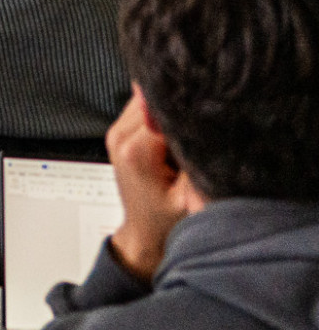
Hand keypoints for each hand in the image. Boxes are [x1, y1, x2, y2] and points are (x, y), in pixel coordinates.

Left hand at [105, 88, 201, 283]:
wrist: (144, 232)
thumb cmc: (165, 221)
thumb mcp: (191, 196)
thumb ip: (194, 159)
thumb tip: (206, 123)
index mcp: (136, 150)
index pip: (166, 106)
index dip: (193, 108)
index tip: (212, 115)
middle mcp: (121, 135)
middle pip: (157, 96)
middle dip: (183, 106)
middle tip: (202, 129)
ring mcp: (118, 130)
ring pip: (150, 97)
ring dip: (173, 110)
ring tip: (186, 137)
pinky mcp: (122, 130)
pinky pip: (146, 107)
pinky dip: (164, 116)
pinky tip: (177, 135)